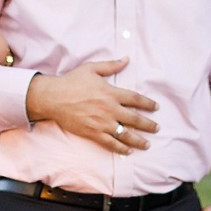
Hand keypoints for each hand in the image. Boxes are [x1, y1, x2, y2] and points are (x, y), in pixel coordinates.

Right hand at [25, 59, 157, 154]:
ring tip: (147, 144)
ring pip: (126, 134)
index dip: (148, 104)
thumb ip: (111, 65)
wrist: (54, 97)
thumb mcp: (92, 68)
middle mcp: (110, 109)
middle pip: (135, 119)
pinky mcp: (93, 133)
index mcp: (111, 92)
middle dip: (148, 125)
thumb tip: (126, 59)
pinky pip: (110, 143)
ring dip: (139, 140)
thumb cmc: (72, 81)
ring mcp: (102, 123)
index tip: (156, 107)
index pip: (136, 99)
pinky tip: (128, 151)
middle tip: (157, 128)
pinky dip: (121, 148)